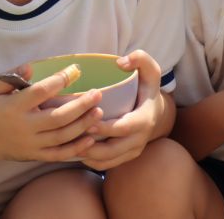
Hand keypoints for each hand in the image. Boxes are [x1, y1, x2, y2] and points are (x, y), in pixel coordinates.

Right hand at [0, 64, 102, 162]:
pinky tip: (91, 139)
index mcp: (12, 107)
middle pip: (57, 118)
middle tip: (98, 93)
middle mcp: (22, 127)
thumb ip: (10, 76)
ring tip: (100, 111)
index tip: (75, 69)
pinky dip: (76, 149)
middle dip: (81, 106)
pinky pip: (57, 155)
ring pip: (61, 137)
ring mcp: (28, 144)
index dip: (60, 80)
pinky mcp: (32, 156)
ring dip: (83, 125)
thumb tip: (31, 67)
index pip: (40, 93)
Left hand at [80, 50, 164, 170]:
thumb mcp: (150, 71)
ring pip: (104, 161)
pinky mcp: (124, 158)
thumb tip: (120, 62)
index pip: (124, 128)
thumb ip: (140, 59)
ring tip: (66, 142)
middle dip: (88, 145)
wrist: (157, 113)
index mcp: (145, 119)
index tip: (87, 120)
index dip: (105, 127)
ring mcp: (132, 151)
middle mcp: (140, 139)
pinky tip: (73, 149)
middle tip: (68, 135)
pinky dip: (87, 160)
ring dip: (84, 154)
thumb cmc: (147, 89)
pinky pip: (103, 165)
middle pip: (111, 150)